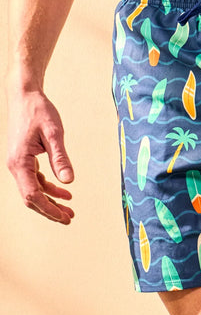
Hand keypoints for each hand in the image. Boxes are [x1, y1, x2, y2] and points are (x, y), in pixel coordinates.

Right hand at [7, 88, 74, 222]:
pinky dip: (49, 187)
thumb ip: (60, 158)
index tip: (65, 216)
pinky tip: (64, 192)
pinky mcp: (24, 158)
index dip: (49, 209)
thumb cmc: (38, 111)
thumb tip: (69, 181)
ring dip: (51, 200)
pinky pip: (35, 179)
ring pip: (33, 190)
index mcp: (20, 162)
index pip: (32, 195)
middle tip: (70, 218)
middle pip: (31, 197)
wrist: (25, 95)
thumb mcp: (54, 133)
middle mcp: (16, 166)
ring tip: (69, 209)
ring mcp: (19, 163)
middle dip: (50, 210)